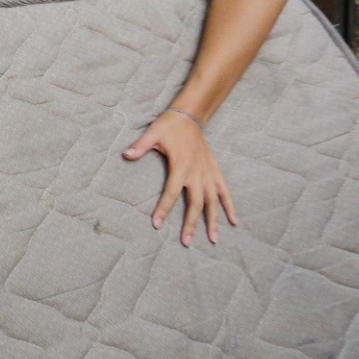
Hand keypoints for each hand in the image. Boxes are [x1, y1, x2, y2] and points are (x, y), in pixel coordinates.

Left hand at [123, 110, 236, 246]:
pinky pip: (224, 192)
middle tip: (186, 242)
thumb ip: (140, 146)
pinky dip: (230, 206)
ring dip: (213, 221)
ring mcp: (208, 174)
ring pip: (212, 202)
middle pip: (195, 203)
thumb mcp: (153, 134)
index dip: (163, 209)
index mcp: (181, 166)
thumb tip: (126, 155)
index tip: (157, 224)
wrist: (190, 116)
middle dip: (190, 224)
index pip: (171, 192)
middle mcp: (197, 173)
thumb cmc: (169, 126)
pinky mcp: (215, 172)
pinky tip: (233, 221)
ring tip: (212, 239)